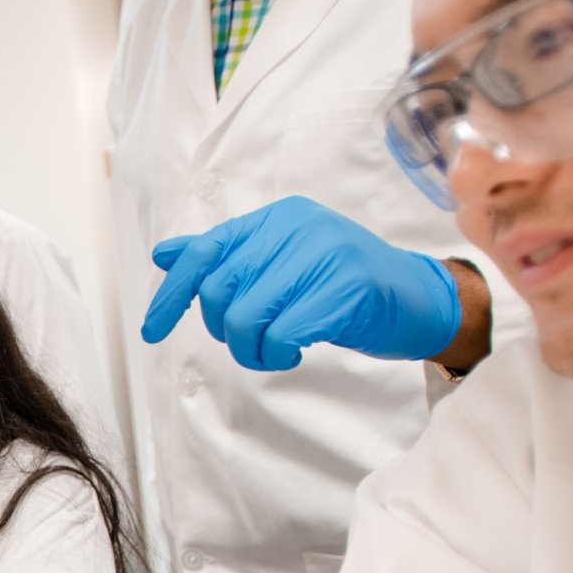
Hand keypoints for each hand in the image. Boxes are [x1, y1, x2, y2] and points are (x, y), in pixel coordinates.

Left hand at [143, 196, 459, 370]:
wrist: (420, 299)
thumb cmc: (344, 285)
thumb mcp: (282, 262)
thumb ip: (228, 257)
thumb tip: (164, 254)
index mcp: (277, 219)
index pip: (206, 252)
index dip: (172, 294)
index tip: (152, 330)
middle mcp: (297, 228)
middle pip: (221, 291)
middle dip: (226, 331)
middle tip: (254, 343)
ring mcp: (324, 256)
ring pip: (247, 317)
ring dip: (252, 350)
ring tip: (276, 350)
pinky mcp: (346, 290)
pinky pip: (282, 333)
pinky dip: (278, 353)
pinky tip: (296, 350)